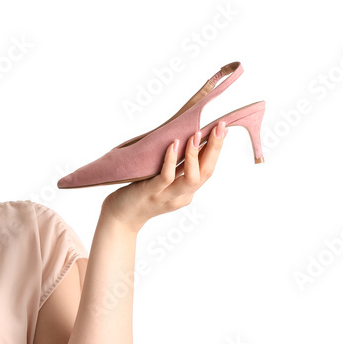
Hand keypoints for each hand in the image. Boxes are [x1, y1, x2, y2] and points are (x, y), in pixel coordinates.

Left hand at [101, 120, 228, 232]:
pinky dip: (170, 160)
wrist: (120, 217)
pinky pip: (166, 177)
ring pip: (191, 179)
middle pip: (206, 173)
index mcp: (186, 193)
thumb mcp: (163, 181)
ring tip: (196, 134)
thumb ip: (176, 168)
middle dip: (215, 148)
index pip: (208, 170)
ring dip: (195, 155)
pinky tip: (173, 144)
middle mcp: (181, 196)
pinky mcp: (150, 193)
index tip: (223, 128)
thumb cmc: (139, 193)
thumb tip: (186, 139)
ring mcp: (166, 197)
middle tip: (220, 126)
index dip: (217, 150)